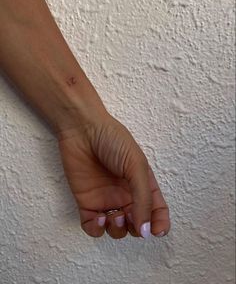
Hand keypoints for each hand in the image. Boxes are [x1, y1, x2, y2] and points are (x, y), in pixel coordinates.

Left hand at [57, 112, 169, 238]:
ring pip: (116, 229)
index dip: (159, 225)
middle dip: (136, 229)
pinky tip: (98, 218)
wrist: (82, 130)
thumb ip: (143, 198)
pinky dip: (97, 229)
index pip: (157, 211)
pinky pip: (92, 226)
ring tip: (114, 217)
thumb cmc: (113, 141)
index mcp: (143, 185)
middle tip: (129, 217)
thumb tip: (146, 230)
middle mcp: (126, 195)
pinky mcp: (87, 202)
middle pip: (137, 224)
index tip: (156, 232)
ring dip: (118, 230)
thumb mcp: (136, 166)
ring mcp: (106, 199)